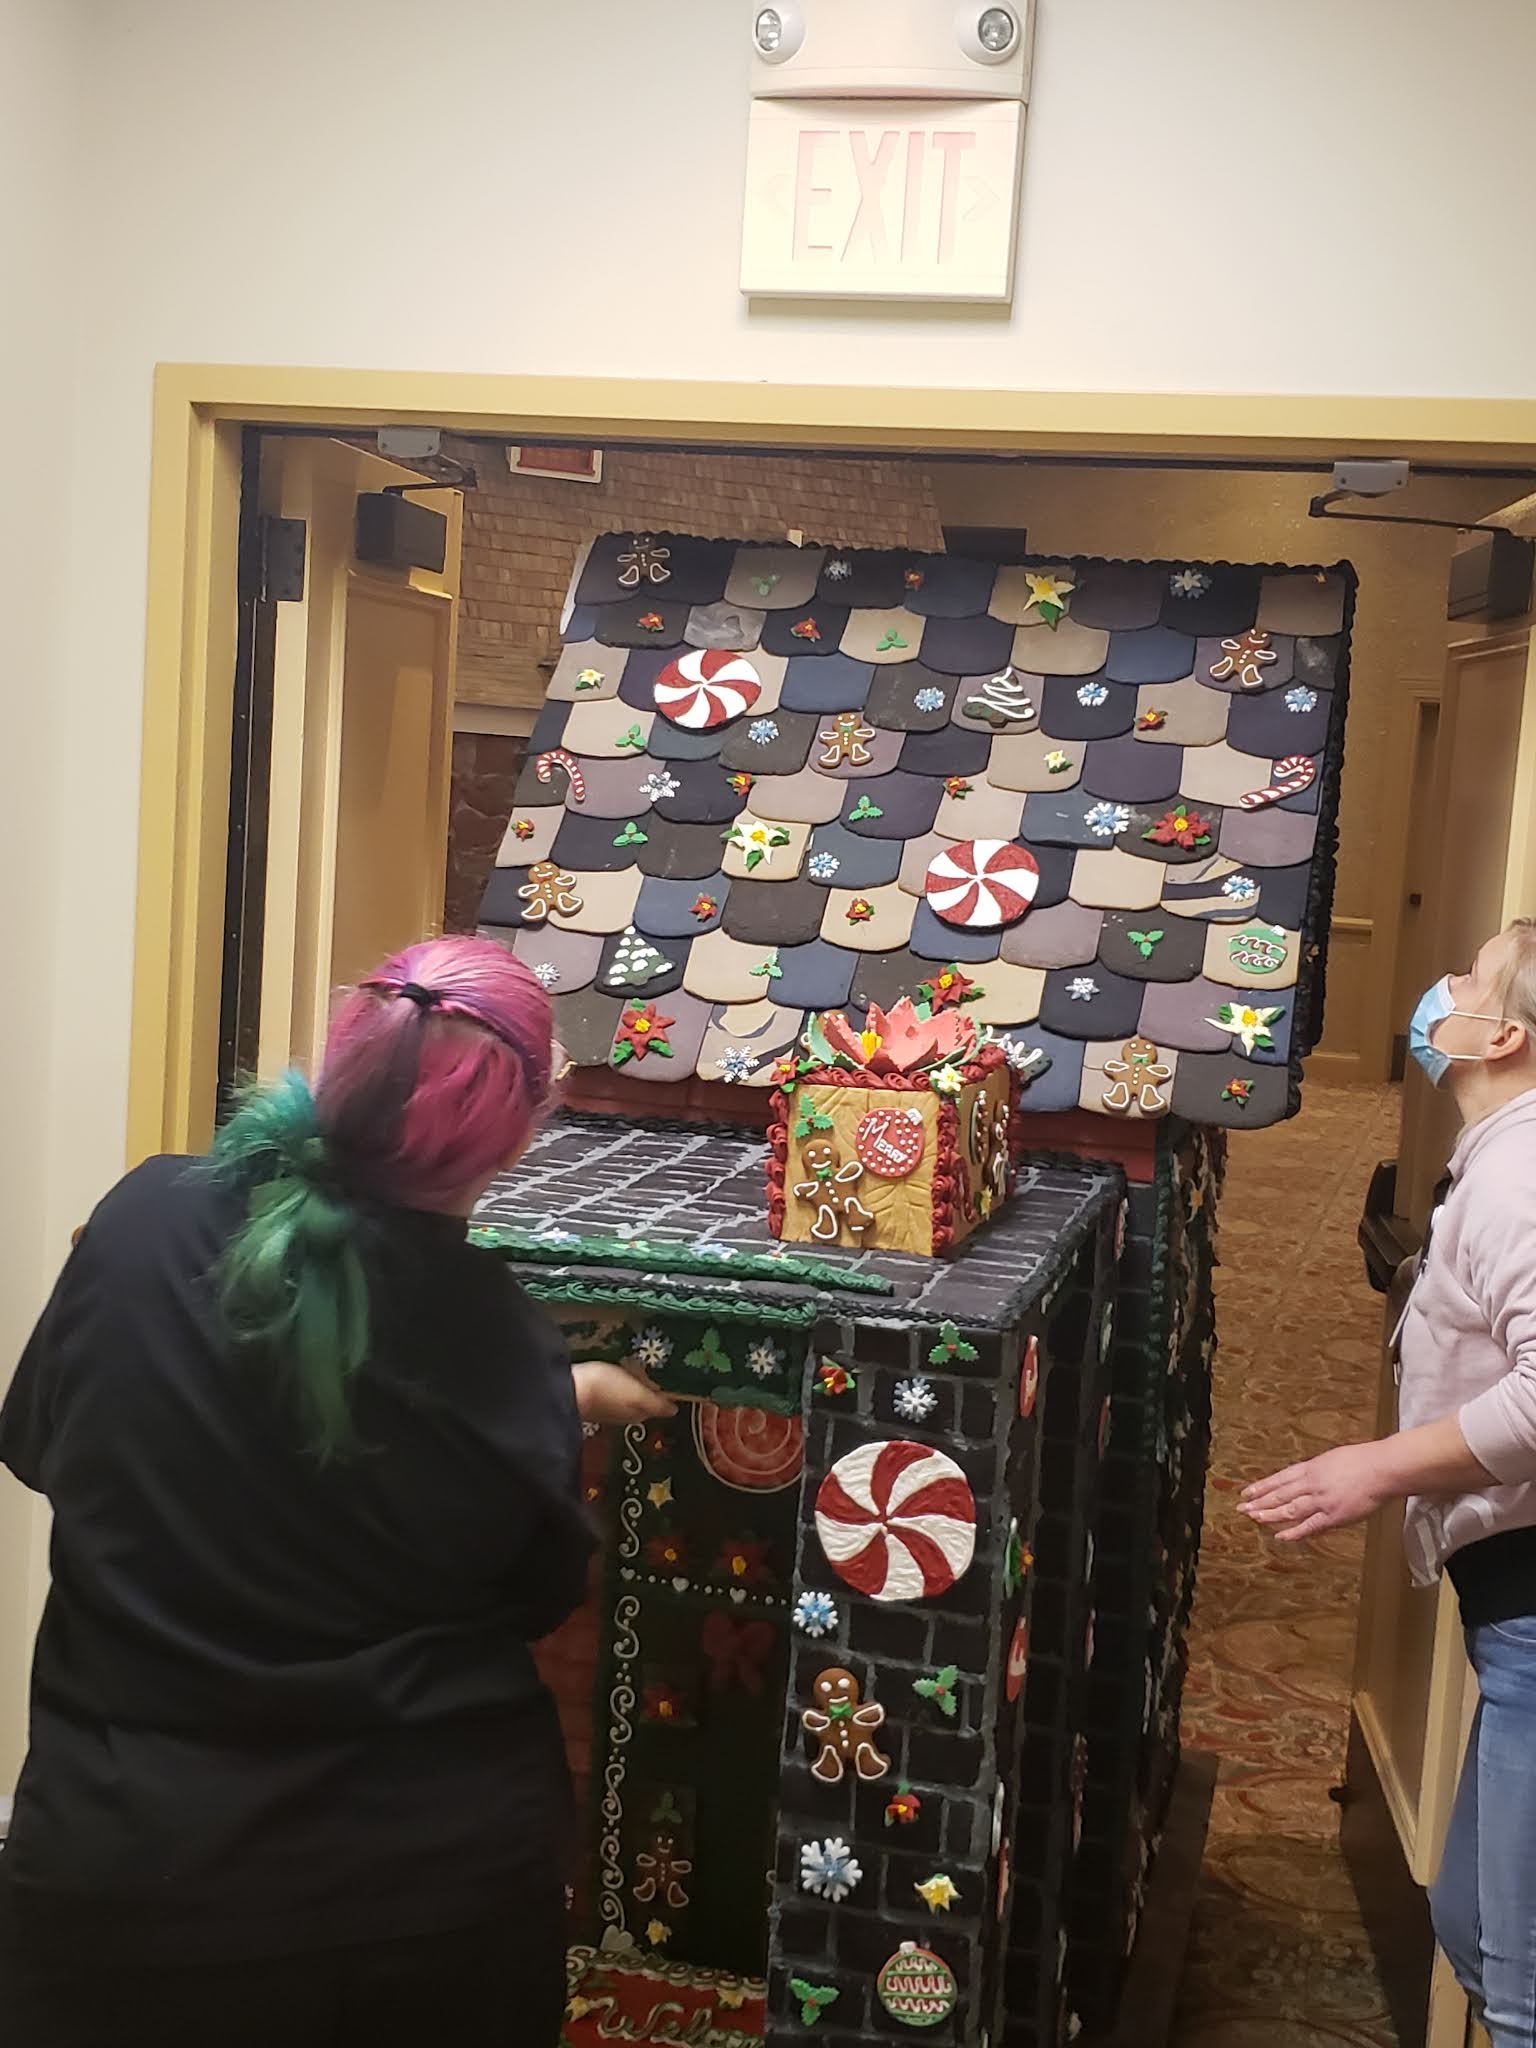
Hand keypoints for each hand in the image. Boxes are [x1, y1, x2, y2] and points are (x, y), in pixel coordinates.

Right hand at [571, 1361, 676, 1427]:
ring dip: (630, 1381)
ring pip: (625, 1394)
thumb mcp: (637, 1394)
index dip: (662, 1390)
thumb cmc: (606, 1389)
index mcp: (637, 1414)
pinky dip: (615, 1379)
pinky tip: (612, 1369)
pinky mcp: (590, 1397)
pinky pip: (610, 1388)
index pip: (656, 1403)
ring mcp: (605, 1408)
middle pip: (641, 1399)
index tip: (665, 1374)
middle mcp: (623, 1415)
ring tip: (632, 1363)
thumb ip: (656, 1403)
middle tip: (649, 1365)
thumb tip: (674, 1411)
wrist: (567, 1389)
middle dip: (646, 1385)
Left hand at [1239, 1441, 1394, 1541]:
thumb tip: (1307, 1478)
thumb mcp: (1333, 1459)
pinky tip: (1280, 1536)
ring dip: (1270, 1515)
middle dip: (1259, 1502)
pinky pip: (1310, 1526)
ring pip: (1290, 1509)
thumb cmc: (1363, 1461)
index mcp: (1312, 1468)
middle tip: (1241, 1509)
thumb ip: (1318, 1470)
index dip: (1262, 1486)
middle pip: (1280, 1494)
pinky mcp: (1334, 1516)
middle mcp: (1312, 1484)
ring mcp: (1321, 1500)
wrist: (1382, 1469)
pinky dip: (1294, 1532)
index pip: (1280, 1478)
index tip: (1246, 1492)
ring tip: (1254, 1519)